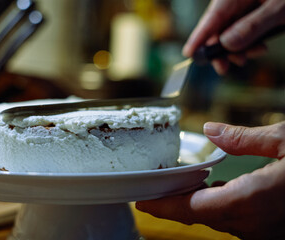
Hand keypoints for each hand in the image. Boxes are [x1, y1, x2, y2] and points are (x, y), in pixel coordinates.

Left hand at [136, 121, 284, 239]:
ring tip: (178, 184)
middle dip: (174, 202)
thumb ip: (245, 139)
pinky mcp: (272, 229)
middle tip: (154, 188)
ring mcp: (264, 230)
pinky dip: (217, 205)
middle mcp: (254, 221)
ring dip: (195, 203)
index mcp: (252, 198)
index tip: (142, 202)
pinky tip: (215, 190)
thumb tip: (211, 130)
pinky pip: (234, 220)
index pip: (194, 208)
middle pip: (200, 215)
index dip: (165, 207)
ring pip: (217, 219)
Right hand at [183, 0, 284, 74]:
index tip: (189, 54)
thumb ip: (252, 26)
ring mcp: (246, 4)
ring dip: (237, 48)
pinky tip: (257, 48)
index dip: (199, 37)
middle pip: (218, 27)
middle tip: (226, 67)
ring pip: (230, 31)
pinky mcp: (255, 10)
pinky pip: (243, 29)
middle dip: (222, 49)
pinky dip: (248, 42)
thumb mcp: (279, 8)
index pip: (212, 18)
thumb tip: (226, 43)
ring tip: (251, 55)